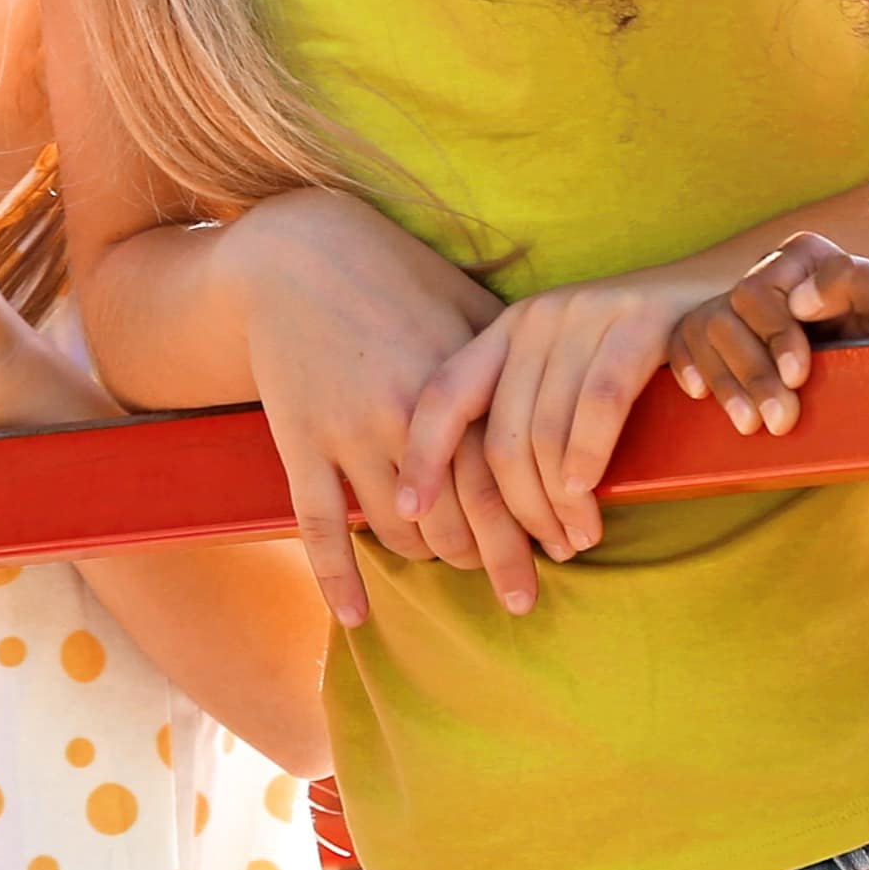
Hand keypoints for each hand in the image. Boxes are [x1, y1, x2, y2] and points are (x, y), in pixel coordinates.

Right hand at [215, 189, 531, 628]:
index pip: (505, 480)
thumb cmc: (395, 274)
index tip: (563, 552)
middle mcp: (401, 418)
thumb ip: (512, 356)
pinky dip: (339, 579)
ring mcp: (345, 435)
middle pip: (458, 521)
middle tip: (520, 586)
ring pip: (399, 534)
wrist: (296, 252)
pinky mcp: (299, 444)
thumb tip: (572, 397)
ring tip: (456, 566)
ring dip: (432, 562)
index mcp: (452, 383)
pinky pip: (319, 528)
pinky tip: (358, 617)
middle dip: (494, 561)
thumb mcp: (465, 302)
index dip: (535, 525)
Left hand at [397, 273, 725, 563]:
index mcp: (509, 329)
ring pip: (546, 430)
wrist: (726, 289)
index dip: (421, 454)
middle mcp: (540, 317)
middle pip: (500, 435)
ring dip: (558, 502)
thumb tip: (487, 505)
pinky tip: (589, 499)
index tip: (408, 510)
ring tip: (577, 540)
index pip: (444, 394)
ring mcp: (589, 315)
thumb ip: (530, 412)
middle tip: (546, 552)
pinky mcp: (640, 321)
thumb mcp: (571, 370)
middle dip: (516, 509)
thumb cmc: (644, 351)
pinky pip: (598, 406)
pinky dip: (587, 460)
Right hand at [666, 236, 868, 435]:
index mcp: (805, 256)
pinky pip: (682, 339)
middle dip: (755, 371)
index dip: (777, 333)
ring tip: (752, 426)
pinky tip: (701, 393)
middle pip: (731, 310)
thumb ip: (860, 282)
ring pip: (705, 329)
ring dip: (727, 382)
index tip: (799, 375)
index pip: (765, 287)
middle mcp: (767, 273)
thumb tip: (800, 298)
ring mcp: (738, 303)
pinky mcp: (718, 332)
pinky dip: (687, 364)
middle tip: (781, 420)